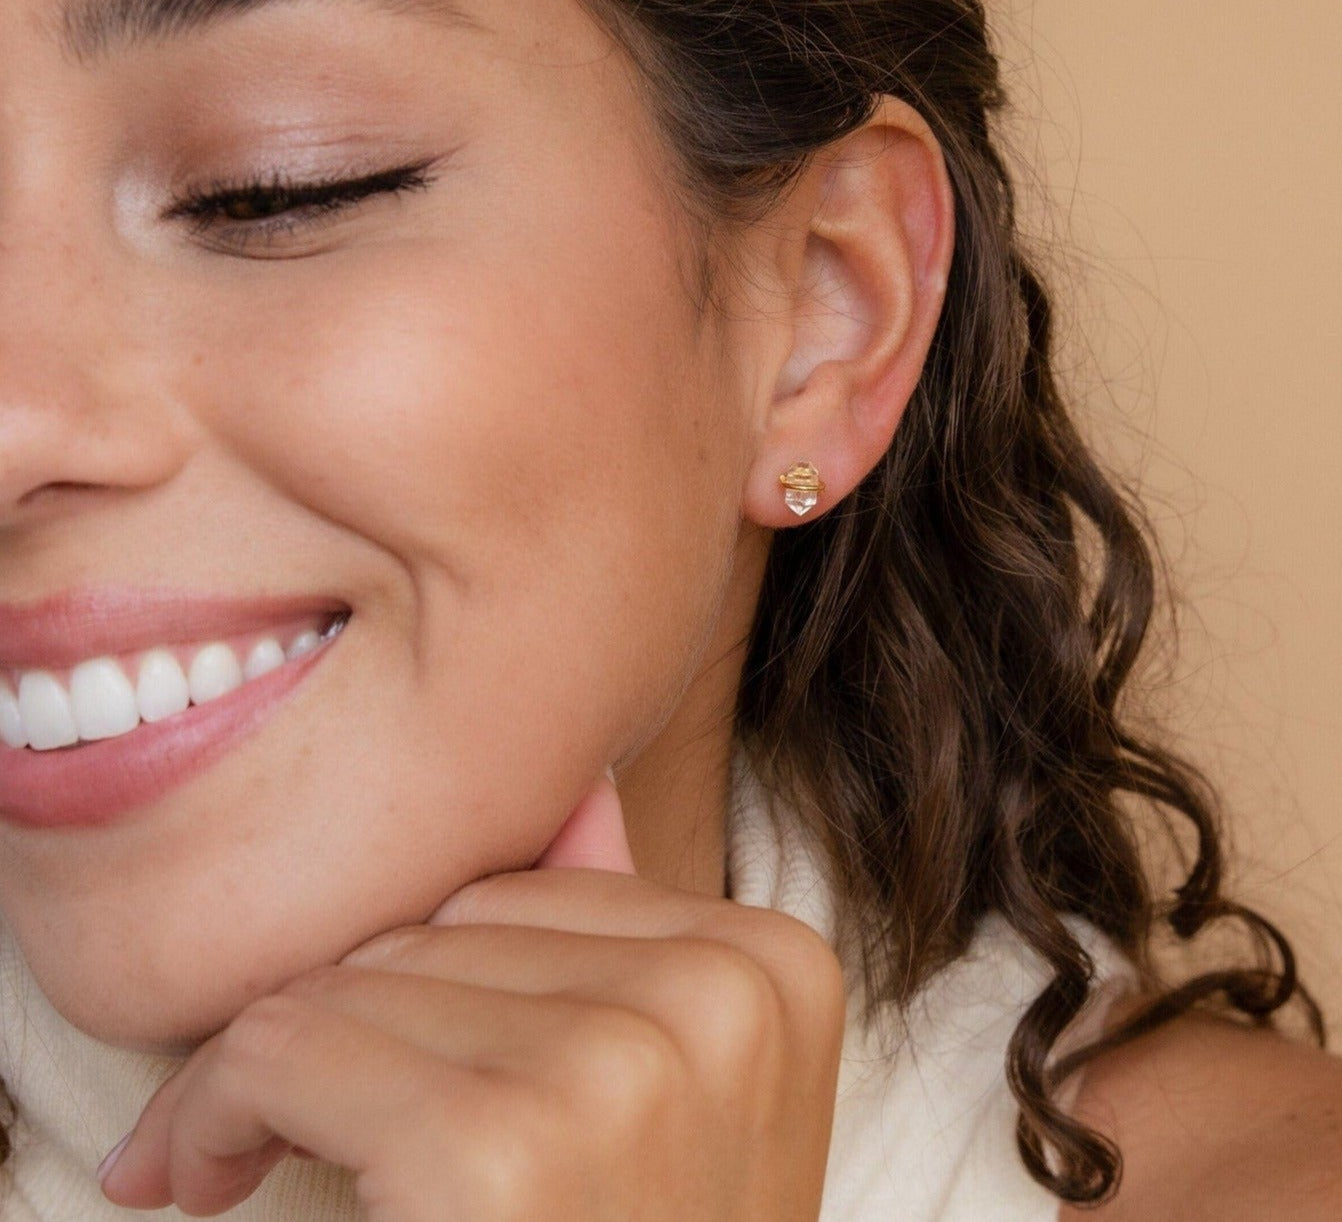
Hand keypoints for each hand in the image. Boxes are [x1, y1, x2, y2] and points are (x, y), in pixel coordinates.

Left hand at [98, 771, 846, 1219]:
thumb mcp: (665, 1106)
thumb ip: (619, 945)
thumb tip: (580, 793)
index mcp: (769, 965)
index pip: (527, 893)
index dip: (423, 972)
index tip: (354, 1050)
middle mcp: (718, 997)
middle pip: (447, 927)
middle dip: (345, 1015)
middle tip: (272, 1116)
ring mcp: (628, 1065)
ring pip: (360, 978)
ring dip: (269, 1068)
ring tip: (246, 1155)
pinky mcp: (506, 1149)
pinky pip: (290, 1048)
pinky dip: (210, 1109)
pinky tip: (200, 1177)